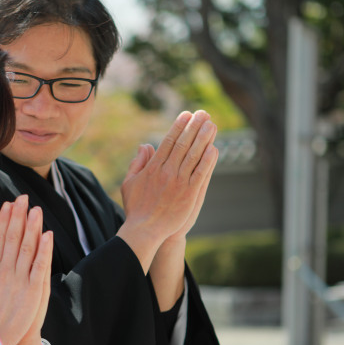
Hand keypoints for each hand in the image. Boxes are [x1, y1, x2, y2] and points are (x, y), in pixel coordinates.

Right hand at [0, 195, 52, 344]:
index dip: (4, 219)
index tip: (9, 204)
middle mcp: (3, 270)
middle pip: (12, 237)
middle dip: (18, 216)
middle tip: (23, 198)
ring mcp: (18, 279)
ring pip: (26, 247)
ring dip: (32, 226)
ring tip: (36, 210)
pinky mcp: (32, 289)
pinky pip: (39, 265)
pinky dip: (44, 249)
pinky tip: (48, 234)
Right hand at [117, 110, 217, 271]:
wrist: (144, 231)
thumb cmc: (135, 208)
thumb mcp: (129, 183)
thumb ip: (137, 163)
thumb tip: (145, 145)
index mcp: (152, 168)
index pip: (168, 142)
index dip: (178, 127)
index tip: (187, 115)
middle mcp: (166, 172)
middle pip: (182, 144)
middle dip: (194, 127)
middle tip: (203, 113)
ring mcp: (178, 182)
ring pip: (193, 155)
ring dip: (203, 138)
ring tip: (211, 124)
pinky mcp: (189, 194)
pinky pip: (200, 173)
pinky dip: (207, 160)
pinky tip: (214, 148)